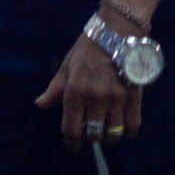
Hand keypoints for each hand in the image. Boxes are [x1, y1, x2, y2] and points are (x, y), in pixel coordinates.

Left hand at [38, 29, 144, 149]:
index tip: (73, 144)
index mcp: (75, 92)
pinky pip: (133, 125)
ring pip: (113, 134)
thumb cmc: (88, 47)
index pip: (71, 129)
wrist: (118, 30)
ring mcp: (117, 99)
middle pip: (93, 135)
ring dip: (109, 138)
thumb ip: (55, 89)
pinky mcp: (135, 97)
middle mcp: (95, 99)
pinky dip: (128, 133)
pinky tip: (124, 130)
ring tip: (107, 133)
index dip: (72, 143)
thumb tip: (40, 105)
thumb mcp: (67, 65)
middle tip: (91, 133)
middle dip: (90, 139)